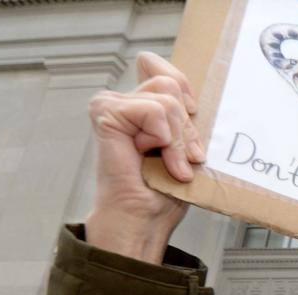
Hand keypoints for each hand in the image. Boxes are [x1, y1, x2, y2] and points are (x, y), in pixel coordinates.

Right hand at [86, 52, 204, 262]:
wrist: (144, 220)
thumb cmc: (163, 193)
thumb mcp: (187, 147)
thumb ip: (186, 116)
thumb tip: (189, 94)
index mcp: (144, 107)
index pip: (165, 70)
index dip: (185, 90)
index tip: (191, 123)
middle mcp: (127, 103)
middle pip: (172, 85)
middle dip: (186, 128)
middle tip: (183, 159)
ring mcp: (114, 106)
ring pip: (167, 99)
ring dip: (176, 140)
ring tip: (169, 165)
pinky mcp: (107, 114)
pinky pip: (152, 110)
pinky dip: (163, 138)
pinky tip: (151, 157)